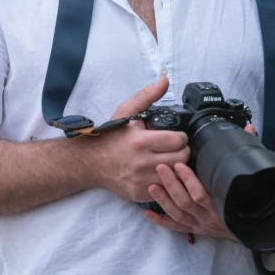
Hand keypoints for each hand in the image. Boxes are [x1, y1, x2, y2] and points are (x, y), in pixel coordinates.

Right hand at [86, 76, 189, 201]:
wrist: (92, 161)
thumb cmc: (111, 136)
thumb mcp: (127, 111)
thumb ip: (147, 95)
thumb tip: (164, 80)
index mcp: (140, 141)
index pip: (178, 141)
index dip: (181, 137)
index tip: (176, 136)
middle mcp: (142, 163)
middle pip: (181, 159)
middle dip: (182, 151)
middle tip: (175, 148)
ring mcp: (141, 181)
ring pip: (176, 175)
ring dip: (176, 167)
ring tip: (169, 159)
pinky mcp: (140, 194)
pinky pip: (165, 189)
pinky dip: (167, 181)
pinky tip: (161, 172)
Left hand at [143, 123, 256, 240]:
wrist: (250, 229)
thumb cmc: (248, 201)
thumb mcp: (247, 178)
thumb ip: (246, 153)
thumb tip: (249, 129)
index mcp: (221, 203)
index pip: (201, 193)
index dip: (189, 180)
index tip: (180, 164)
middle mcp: (208, 215)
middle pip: (186, 202)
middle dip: (172, 185)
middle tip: (160, 168)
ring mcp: (199, 223)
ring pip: (178, 214)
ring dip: (164, 200)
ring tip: (152, 186)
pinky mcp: (193, 229)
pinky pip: (175, 227)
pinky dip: (161, 221)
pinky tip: (148, 213)